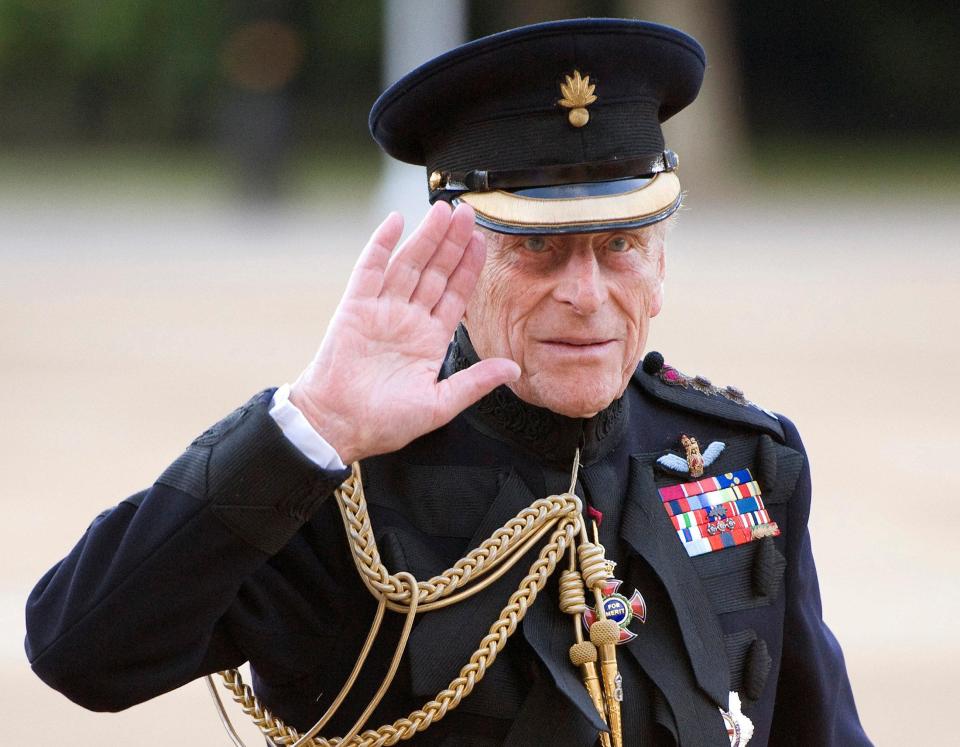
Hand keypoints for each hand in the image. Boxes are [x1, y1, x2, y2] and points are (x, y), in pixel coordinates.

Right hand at [290, 202, 519, 463]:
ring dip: (426, 237)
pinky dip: (382, 244)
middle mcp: (408, 319)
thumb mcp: (440, 405)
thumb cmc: (385, 422)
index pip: (456, 295)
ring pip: (409, 264)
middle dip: (453, 243)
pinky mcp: (355, 307)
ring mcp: (381, 310)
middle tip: (468, 213)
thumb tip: (513, 369)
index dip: (469, 268)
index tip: (483, 242)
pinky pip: (370, 269)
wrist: (337, 426)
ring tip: (443, 211)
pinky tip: (396, 222)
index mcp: (430, 340)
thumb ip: (475, 382)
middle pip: (435, 272)